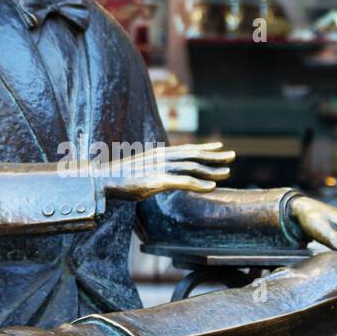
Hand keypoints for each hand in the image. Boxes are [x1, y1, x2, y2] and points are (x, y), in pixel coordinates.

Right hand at [100, 141, 234, 200]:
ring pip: (191, 168)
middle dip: (215, 157)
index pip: (187, 148)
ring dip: (211, 171)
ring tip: (228, 173)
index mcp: (160, 153)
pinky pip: (181, 182)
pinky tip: (211, 188)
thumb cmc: (120, 177)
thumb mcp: (142, 169)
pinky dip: (198, 184)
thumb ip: (155, 169)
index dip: (205, 148)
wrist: (102, 178)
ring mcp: (160, 168)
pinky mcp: (156, 181)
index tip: (220, 148)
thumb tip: (163, 175)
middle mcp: (163, 157)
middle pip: (194, 155)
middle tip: (233, 156)